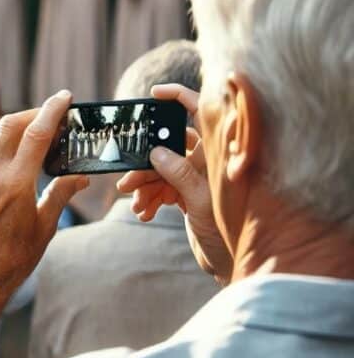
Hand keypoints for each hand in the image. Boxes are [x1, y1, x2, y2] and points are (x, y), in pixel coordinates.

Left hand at [0, 91, 88, 312]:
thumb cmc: (13, 259)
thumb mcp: (45, 227)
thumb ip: (61, 194)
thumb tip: (81, 177)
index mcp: (16, 184)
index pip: (35, 133)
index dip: (51, 110)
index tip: (64, 97)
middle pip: (9, 125)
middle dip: (31, 113)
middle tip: (49, 115)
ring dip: (8, 127)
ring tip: (26, 133)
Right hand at [116, 84, 231, 281]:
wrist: (230, 264)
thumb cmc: (229, 232)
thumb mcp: (200, 202)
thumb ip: (180, 174)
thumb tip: (155, 152)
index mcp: (216, 154)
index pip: (200, 113)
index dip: (178, 97)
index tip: (153, 94)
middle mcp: (206, 161)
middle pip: (167, 146)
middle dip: (144, 162)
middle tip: (127, 180)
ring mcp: (194, 177)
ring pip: (159, 169)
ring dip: (143, 186)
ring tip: (136, 205)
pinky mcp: (185, 193)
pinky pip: (160, 187)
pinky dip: (149, 198)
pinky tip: (144, 213)